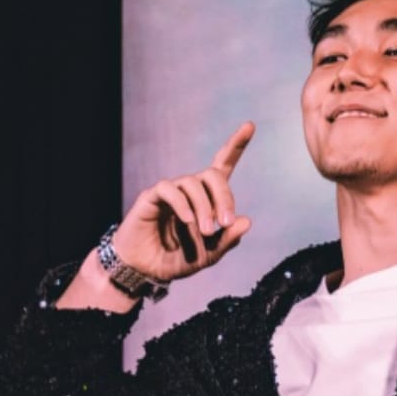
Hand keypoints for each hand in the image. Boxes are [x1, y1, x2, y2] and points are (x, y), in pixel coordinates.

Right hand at [112, 122, 254, 282]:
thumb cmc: (177, 259)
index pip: (223, 166)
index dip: (236, 145)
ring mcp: (171, 191)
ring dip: (203, 208)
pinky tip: (188, 221)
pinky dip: (182, 205)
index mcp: (207, 199)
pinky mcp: (151, 197)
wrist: (146, 270)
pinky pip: (169, 190)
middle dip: (224, 196)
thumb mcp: (209, 255)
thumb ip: (227, 240)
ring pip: (192, 183)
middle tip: (225, 222)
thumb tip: (247, 221)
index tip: (250, 125)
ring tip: (205, 231)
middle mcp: (190, 190)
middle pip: (212, 174)